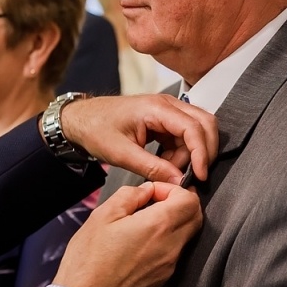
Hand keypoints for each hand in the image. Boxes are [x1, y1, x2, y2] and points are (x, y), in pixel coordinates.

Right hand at [52, 181, 202, 286]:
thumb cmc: (89, 260)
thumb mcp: (103, 215)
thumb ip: (130, 195)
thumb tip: (145, 191)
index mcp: (158, 226)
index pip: (189, 200)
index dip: (174, 189)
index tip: (154, 192)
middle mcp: (170, 247)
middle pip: (195, 217)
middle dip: (180, 204)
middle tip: (156, 203)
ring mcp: (169, 265)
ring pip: (186, 235)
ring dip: (173, 223)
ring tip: (145, 223)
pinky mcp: (162, 278)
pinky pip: (174, 253)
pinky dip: (166, 241)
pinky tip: (142, 242)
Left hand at [59, 95, 218, 183]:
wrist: (82, 119)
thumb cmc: (97, 130)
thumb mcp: (122, 154)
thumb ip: (152, 168)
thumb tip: (179, 182)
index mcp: (157, 108)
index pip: (193, 127)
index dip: (201, 153)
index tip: (200, 175)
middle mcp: (168, 104)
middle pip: (204, 124)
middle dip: (204, 151)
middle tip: (194, 175)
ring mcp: (168, 110)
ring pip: (197, 131)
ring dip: (191, 154)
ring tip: (169, 170)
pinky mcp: (166, 119)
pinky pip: (185, 136)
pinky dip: (182, 153)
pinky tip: (166, 164)